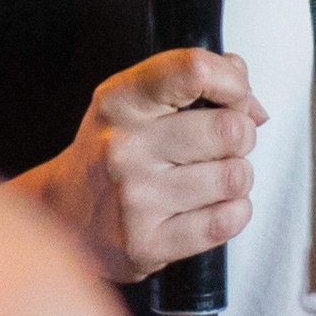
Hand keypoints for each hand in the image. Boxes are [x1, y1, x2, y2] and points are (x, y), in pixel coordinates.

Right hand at [19, 50, 260, 283]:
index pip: (193, 71)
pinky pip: (227, 221)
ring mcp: (135, 199)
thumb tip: (252, 105)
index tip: (233, 96)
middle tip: (220, 146)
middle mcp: (124, 147)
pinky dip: (233, 212)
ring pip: (234, 177)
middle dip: (241, 137)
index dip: (232, 82)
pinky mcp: (147, 244)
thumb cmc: (112, 153)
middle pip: (230, 130)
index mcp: (120, 101)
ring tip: (210, 179)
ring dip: (236, 178)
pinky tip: (209, 207)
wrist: (63, 215)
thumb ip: (194, 85)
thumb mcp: (136, 102)